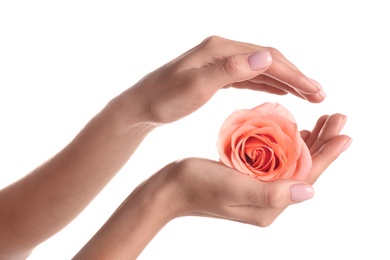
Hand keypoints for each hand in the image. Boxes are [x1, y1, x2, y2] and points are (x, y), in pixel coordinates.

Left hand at [127, 36, 324, 124]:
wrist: (142, 105)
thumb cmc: (164, 99)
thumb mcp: (195, 87)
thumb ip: (229, 71)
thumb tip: (265, 57)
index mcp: (220, 49)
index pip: (267, 58)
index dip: (294, 74)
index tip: (315, 92)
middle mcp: (223, 50)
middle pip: (268, 60)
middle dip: (296, 77)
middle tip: (320, 95)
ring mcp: (221, 61)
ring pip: (261, 68)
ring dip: (286, 80)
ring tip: (308, 95)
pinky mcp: (218, 73)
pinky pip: (249, 76)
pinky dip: (268, 83)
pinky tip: (280, 90)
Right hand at [162, 113, 350, 225]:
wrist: (169, 190)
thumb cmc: (195, 186)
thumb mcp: (232, 188)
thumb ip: (270, 194)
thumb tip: (310, 191)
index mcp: (270, 205)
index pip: (307, 177)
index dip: (328, 154)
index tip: (346, 133)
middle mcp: (270, 201)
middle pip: (305, 169)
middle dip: (324, 143)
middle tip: (338, 117)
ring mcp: (261, 191)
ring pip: (294, 164)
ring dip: (310, 142)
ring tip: (323, 120)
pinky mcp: (251, 181)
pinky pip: (278, 163)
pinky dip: (289, 145)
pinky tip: (294, 132)